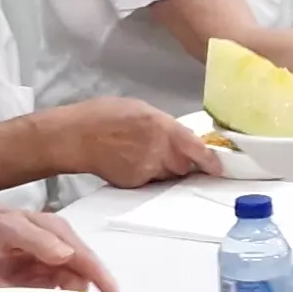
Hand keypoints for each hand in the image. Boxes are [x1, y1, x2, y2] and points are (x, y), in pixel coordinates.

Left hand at [0, 199, 119, 291]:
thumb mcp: (10, 228)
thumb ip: (39, 240)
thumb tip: (67, 255)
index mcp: (58, 234)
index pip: (88, 259)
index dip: (104, 280)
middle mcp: (55, 250)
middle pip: (77, 279)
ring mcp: (42, 266)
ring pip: (61, 291)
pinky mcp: (28, 279)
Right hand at [48, 98, 221, 186]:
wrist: (74, 138)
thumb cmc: (101, 116)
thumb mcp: (138, 108)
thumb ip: (163, 124)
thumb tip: (179, 136)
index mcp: (161, 126)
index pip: (196, 148)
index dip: (209, 160)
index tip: (218, 167)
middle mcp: (158, 149)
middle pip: (184, 165)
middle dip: (182, 161)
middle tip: (166, 152)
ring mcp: (147, 169)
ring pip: (168, 174)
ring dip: (164, 168)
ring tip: (142, 155)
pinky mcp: (135, 183)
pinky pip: (150, 182)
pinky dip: (146, 174)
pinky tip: (129, 162)